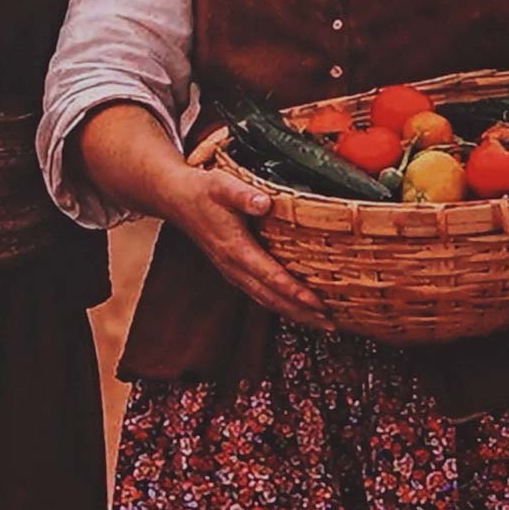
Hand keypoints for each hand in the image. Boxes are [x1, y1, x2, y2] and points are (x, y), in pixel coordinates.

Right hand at [157, 155, 336, 327]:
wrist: (176, 200)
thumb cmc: (202, 190)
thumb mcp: (222, 185)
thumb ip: (243, 194)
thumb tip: (264, 202)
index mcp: (235, 249)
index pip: (270, 277)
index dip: (295, 292)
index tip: (318, 303)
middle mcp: (234, 267)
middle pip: (272, 299)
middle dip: (302, 313)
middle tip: (331, 324)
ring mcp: (233, 273)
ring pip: (266, 301)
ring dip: (294, 314)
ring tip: (322, 323)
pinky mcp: (234, 272)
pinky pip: (260, 295)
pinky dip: (281, 305)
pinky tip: (297, 309)